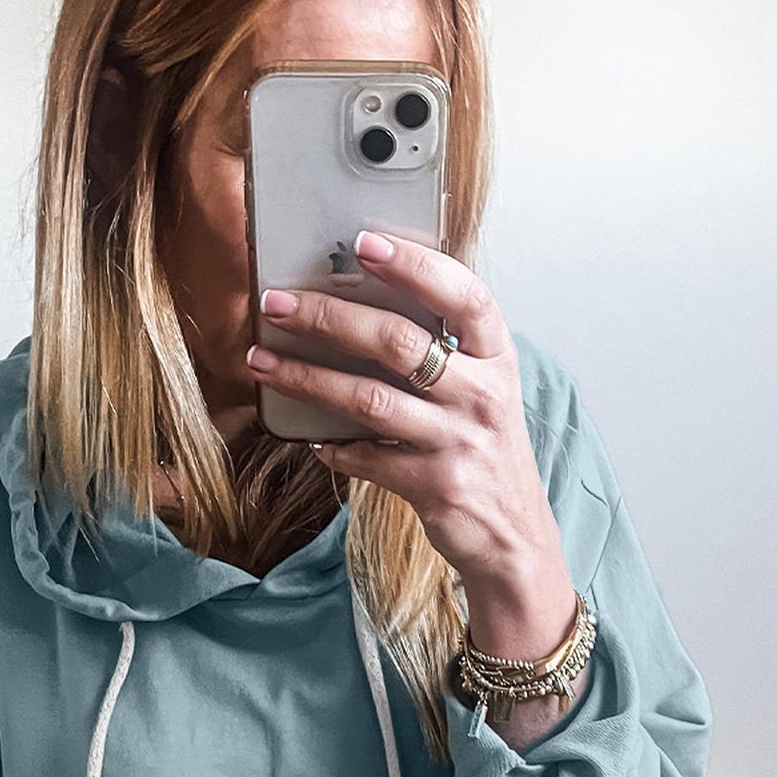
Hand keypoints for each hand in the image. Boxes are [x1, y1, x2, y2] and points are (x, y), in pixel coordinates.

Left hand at [247, 231, 578, 660]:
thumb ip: (441, 350)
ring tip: (263, 362)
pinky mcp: (435, 485)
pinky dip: (332, 446)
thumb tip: (358, 302)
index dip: (416, 265)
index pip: (464, 295)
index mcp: (496, 357)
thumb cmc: (484, 448)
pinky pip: (365, 458)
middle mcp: (482, 394)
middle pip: (397, 342)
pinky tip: (309, 438)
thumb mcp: (481, 389)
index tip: (365, 242)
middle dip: (329, 317)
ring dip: (307, 378)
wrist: (514, 534)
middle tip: (278, 303)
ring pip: (368, 399)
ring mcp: (458, 441)